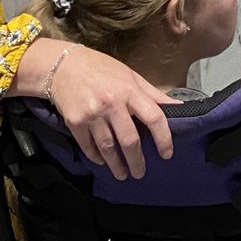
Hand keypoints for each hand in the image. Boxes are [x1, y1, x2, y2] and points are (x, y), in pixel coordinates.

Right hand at [33, 41, 174, 178]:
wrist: (62, 66)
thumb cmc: (101, 69)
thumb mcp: (130, 75)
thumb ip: (153, 94)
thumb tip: (177, 108)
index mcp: (130, 91)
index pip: (154, 118)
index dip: (163, 138)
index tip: (167, 154)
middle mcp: (112, 104)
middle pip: (130, 141)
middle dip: (137, 161)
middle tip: (140, 173)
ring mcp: (92, 114)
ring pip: (108, 148)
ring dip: (117, 165)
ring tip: (123, 175)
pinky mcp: (74, 122)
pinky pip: (88, 146)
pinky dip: (96, 157)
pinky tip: (102, 162)